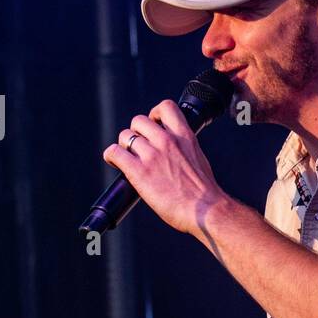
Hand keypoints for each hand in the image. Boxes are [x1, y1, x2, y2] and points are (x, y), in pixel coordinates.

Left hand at [102, 99, 226, 235]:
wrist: (205, 210)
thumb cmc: (204, 192)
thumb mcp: (199, 159)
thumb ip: (185, 149)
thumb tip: (177, 152)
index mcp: (184, 136)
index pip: (166, 107)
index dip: (155, 113)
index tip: (154, 124)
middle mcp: (167, 141)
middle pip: (139, 121)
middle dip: (137, 132)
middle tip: (139, 147)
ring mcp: (152, 155)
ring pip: (125, 136)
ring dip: (124, 146)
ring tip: (128, 158)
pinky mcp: (138, 172)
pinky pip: (115, 152)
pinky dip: (111, 155)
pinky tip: (114, 161)